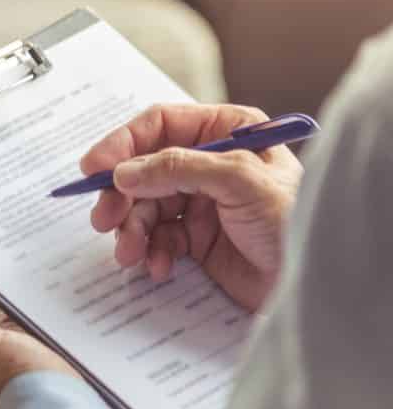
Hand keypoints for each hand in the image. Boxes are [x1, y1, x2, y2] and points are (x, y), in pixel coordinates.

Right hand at [81, 104, 303, 310]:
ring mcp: (201, 201)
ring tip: (130, 253)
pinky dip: (150, 252)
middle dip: (121, 196)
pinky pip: (157, 238)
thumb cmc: (294, 221)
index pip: (160, 125)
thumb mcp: (240, 180)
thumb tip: (124, 171)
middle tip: (104, 219)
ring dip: (131, 231)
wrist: (314, 284)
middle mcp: (209, 162)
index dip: (122, 144)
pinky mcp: (197, 238)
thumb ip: (179, 168)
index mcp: (226, 131)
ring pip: (144, 207)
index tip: (94, 168)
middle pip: (143, 169)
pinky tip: (158, 266)